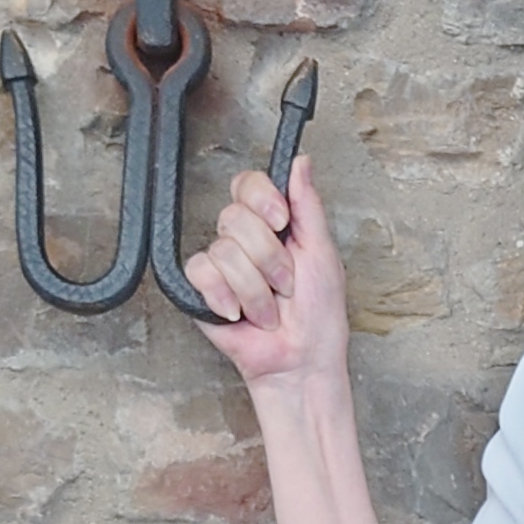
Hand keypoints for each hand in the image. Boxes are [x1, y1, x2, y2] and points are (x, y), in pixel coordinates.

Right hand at [181, 147, 349, 388]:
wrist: (300, 361)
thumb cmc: (318, 317)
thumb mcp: (323, 253)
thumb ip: (308, 205)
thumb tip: (300, 162)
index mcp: (273, 226)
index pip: (248, 185)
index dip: (262, 199)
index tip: (282, 222)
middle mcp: (245, 241)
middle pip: (235, 217)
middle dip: (269, 259)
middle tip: (285, 285)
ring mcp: (222, 265)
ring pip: (224, 250)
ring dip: (255, 289)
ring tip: (269, 310)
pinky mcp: (202, 290)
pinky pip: (200, 272)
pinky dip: (224, 296)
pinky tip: (238, 313)